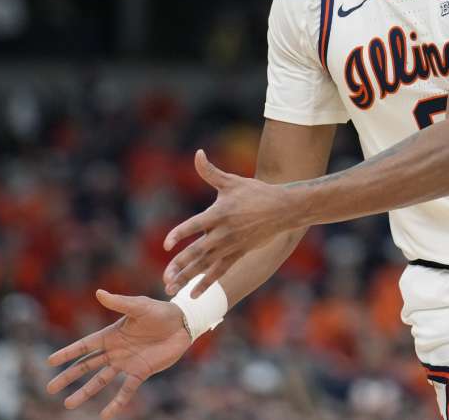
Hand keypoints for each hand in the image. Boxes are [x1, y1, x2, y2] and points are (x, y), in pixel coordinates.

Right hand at [47, 290, 191, 417]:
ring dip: (85, 392)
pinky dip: (116, 403)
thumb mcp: (139, 306)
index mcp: (111, 334)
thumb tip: (99, 293)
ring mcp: (126, 363)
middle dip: (68, 376)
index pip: (85, 346)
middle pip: (86, 366)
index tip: (50, 361)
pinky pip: (126, 390)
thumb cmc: (160, 311)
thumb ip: (119, 303)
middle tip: (51, 388)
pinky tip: (105, 415)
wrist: (182, 324)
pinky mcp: (140, 372)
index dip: (68, 353)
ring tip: (68, 404)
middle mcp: (115, 351)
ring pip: (100, 380)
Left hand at [162, 149, 298, 296]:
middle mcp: (223, 233)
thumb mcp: (231, 181)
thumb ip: (210, 171)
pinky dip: (206, 284)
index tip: (166, 244)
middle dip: (180, 266)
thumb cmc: (255, 193)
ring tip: (171, 289)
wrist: (283, 210)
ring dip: (188, 278)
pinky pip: (219, 272)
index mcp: (219, 214)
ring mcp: (231, 246)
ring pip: (205, 266)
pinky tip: (193, 295)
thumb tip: (197, 153)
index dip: (179, 234)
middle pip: (197, 252)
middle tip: (165, 278)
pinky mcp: (237, 254)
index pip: (194, 225)